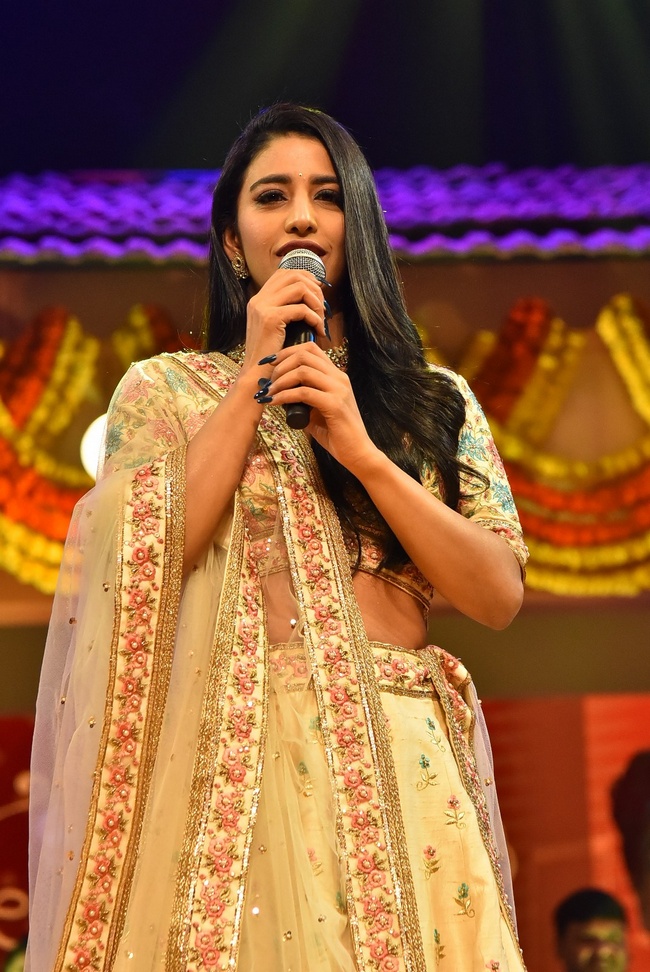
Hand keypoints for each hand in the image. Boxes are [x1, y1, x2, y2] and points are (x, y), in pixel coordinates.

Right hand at [241, 268, 328, 372]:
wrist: (257, 376)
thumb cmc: (271, 356)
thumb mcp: (277, 328)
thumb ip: (288, 310)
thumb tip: (313, 296)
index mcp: (259, 299)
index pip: (284, 273)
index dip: (305, 277)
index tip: (318, 293)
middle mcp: (258, 299)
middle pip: (294, 275)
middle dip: (315, 288)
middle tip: (323, 308)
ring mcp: (262, 307)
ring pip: (300, 287)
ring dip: (316, 302)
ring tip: (321, 320)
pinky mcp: (270, 319)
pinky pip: (301, 309)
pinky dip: (315, 318)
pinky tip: (318, 330)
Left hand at [263, 342, 378, 473]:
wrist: (358, 453)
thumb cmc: (336, 434)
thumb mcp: (315, 411)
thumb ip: (300, 399)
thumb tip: (276, 392)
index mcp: (336, 376)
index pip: (310, 349)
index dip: (286, 352)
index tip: (270, 364)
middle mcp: (339, 377)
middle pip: (304, 355)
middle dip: (280, 365)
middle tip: (268, 382)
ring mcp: (338, 389)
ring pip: (303, 370)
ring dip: (280, 380)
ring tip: (269, 392)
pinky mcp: (335, 405)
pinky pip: (303, 393)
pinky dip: (284, 396)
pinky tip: (274, 403)